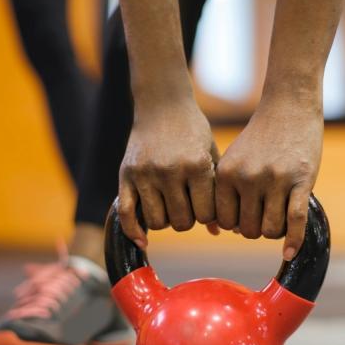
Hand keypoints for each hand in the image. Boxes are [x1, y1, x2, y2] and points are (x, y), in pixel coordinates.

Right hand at [118, 99, 218, 248]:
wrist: (162, 104)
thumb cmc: (193, 131)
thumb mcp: (210, 156)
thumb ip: (216, 192)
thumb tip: (219, 231)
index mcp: (196, 165)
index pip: (205, 215)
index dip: (207, 215)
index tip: (205, 205)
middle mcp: (169, 170)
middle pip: (181, 222)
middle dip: (186, 219)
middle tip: (186, 205)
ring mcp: (145, 173)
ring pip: (156, 222)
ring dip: (165, 220)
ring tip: (169, 205)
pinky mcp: (125, 174)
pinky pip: (126, 214)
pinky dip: (134, 232)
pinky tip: (143, 239)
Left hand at [215, 99, 322, 260]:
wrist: (289, 107)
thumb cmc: (261, 138)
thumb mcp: (234, 159)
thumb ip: (227, 191)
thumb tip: (225, 230)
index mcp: (227, 173)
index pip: (224, 222)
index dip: (235, 225)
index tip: (246, 216)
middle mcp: (248, 178)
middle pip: (248, 230)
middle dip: (257, 229)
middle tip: (265, 215)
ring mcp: (275, 180)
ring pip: (271, 230)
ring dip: (275, 232)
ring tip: (279, 217)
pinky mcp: (301, 181)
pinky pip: (295, 222)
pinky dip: (293, 242)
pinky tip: (290, 253)